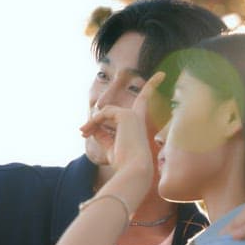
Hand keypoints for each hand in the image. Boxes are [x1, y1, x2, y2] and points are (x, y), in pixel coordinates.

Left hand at [80, 72, 164, 207]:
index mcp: (138, 125)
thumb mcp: (110, 147)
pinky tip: (88, 131)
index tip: (162, 74)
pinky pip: (104, 113)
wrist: (133, 170)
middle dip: (130, 97)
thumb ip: (102, 135)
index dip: (152, 87)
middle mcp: (139, 118)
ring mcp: (133, 115)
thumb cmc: (123, 163)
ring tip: (82, 132)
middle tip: (83, 131)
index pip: (144, 102)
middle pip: (142, 95)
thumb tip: (92, 126)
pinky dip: (94, 122)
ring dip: (93, 122)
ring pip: (108, 111)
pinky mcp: (126, 116)